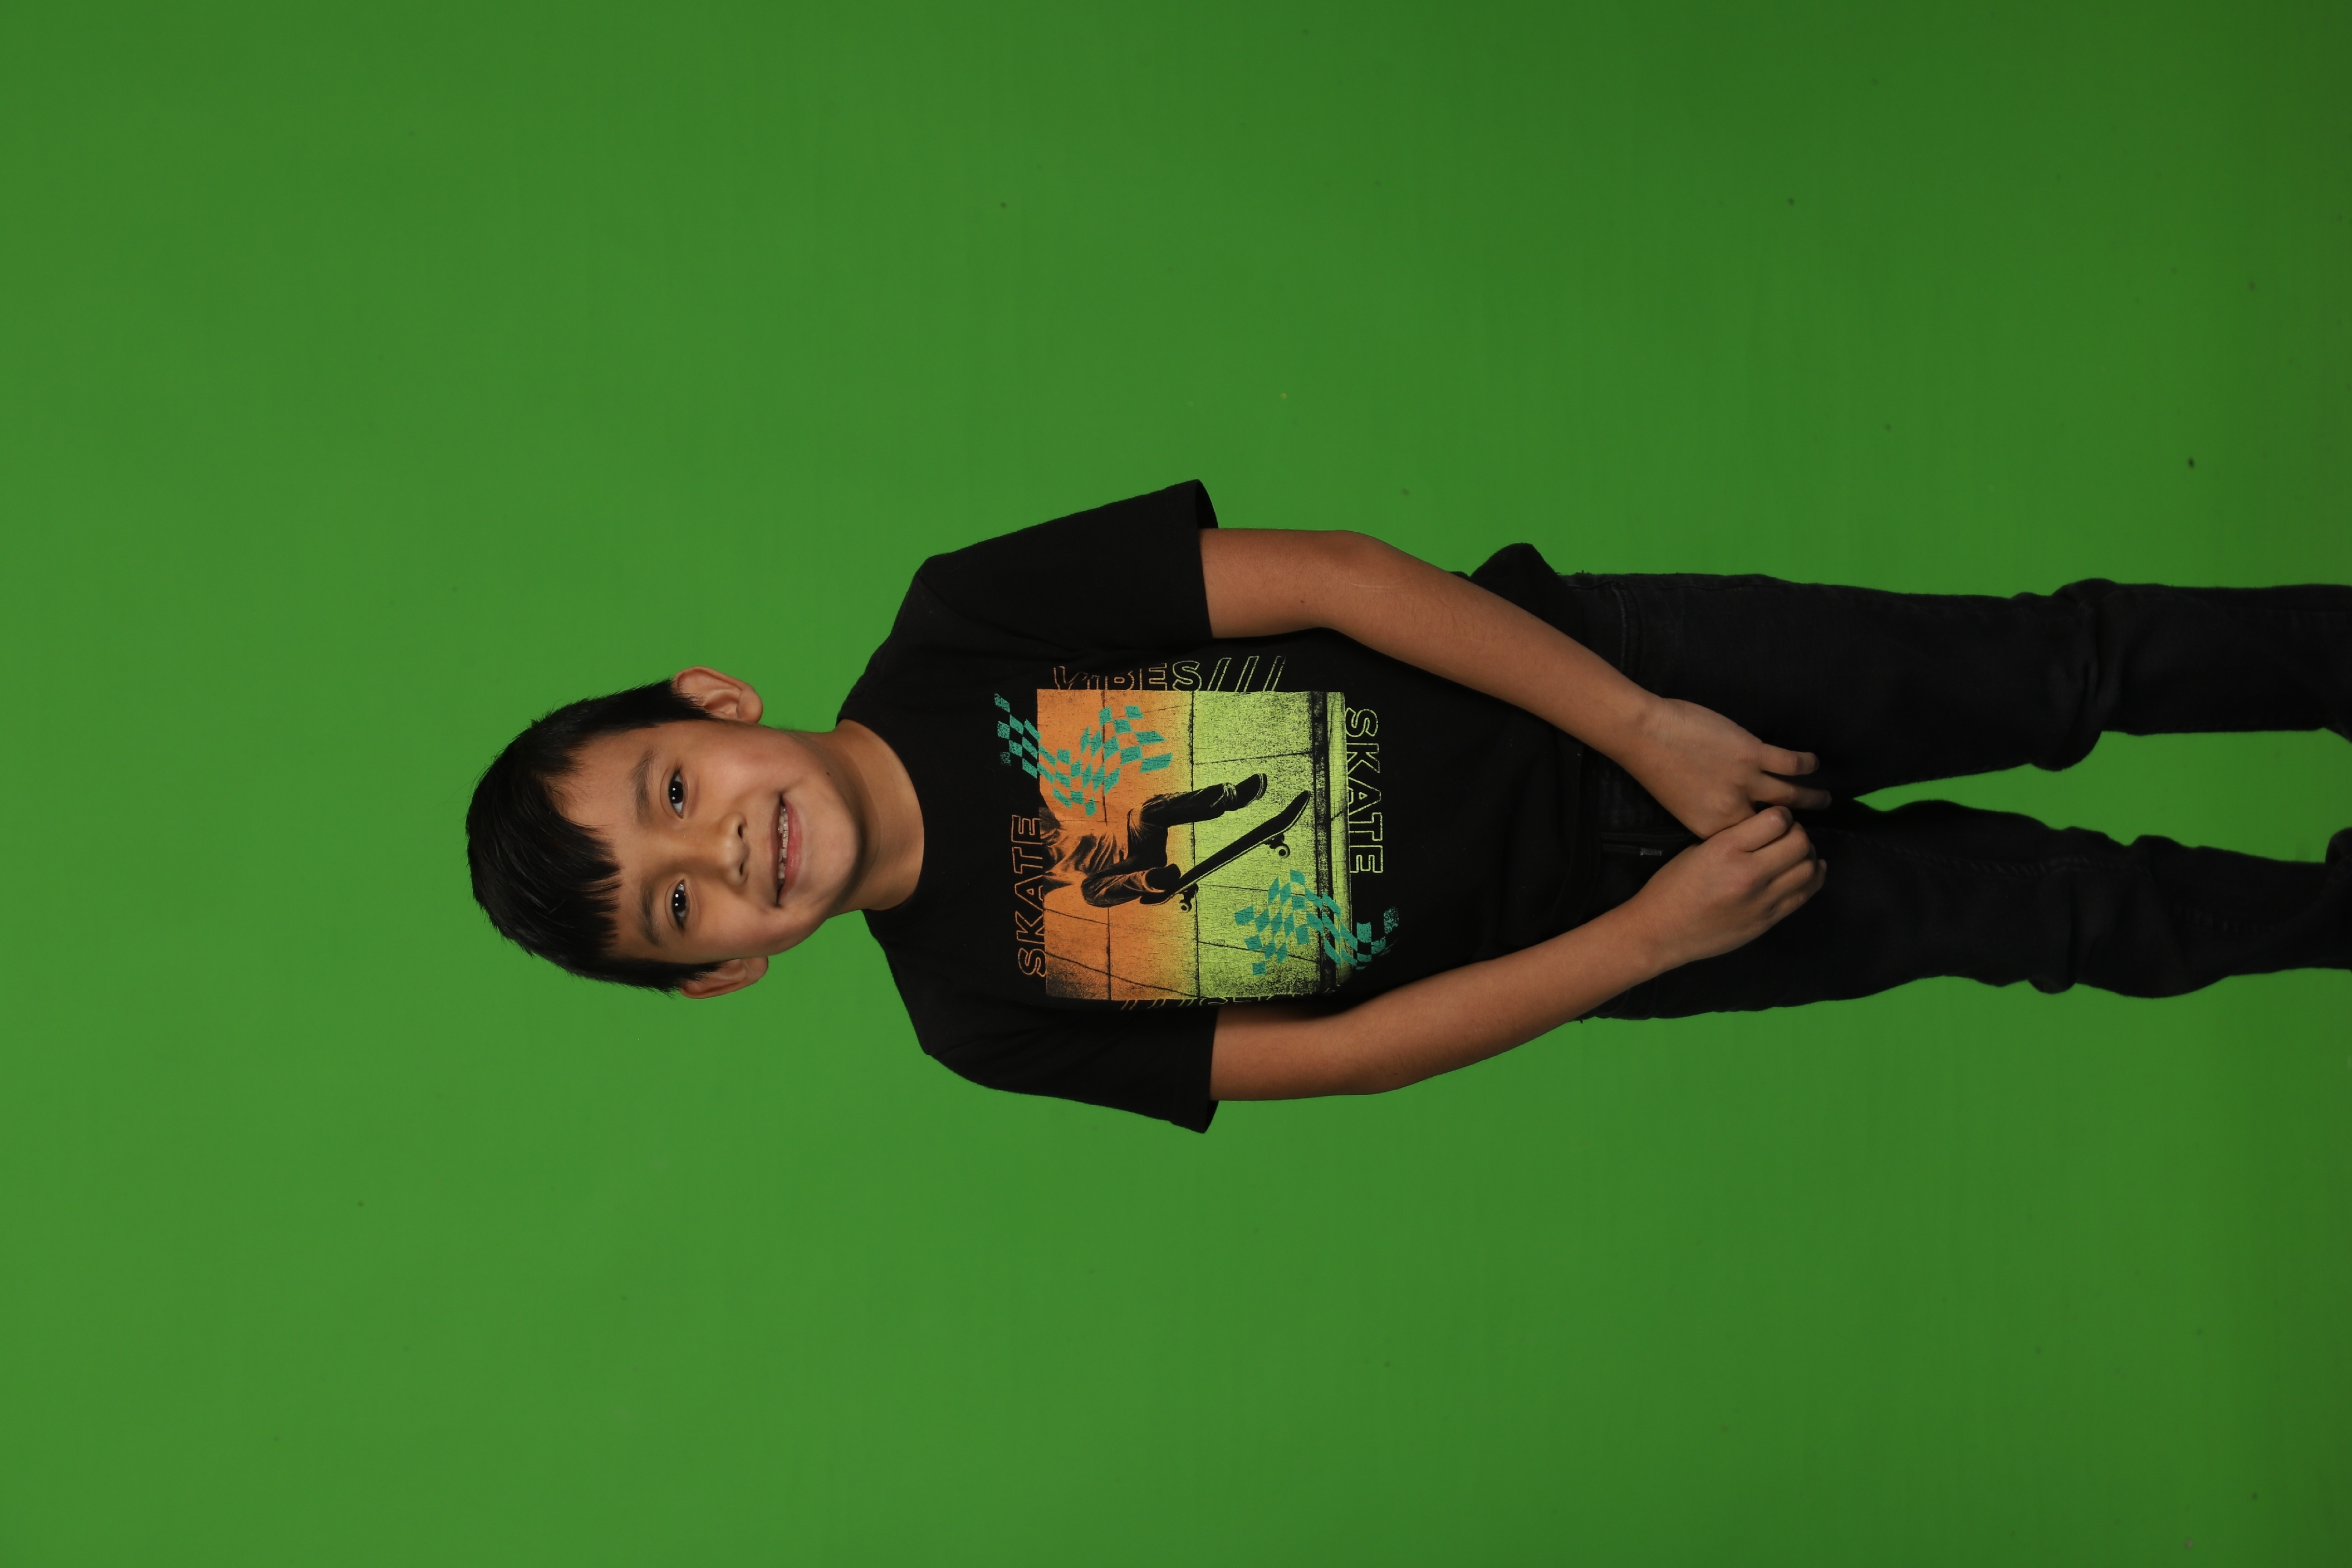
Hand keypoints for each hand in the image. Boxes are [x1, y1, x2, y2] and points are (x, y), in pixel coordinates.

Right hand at [1616, 806, 1826, 970]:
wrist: (1661, 932)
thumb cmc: (1672, 886)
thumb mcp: (1697, 850)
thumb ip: (1734, 838)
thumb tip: (1768, 827)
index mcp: (1725, 849)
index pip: (1777, 820)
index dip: (1781, 814)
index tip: (1775, 817)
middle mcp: (1747, 873)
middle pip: (1799, 843)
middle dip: (1798, 833)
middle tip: (1788, 835)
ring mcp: (1761, 901)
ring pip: (1808, 869)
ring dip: (1807, 855)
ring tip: (1795, 853)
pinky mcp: (1767, 921)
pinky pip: (1804, 895)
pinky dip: (1812, 878)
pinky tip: (1810, 870)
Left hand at [1619, 698, 1829, 837]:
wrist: (1643, 734)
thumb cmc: (1655, 768)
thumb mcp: (1682, 807)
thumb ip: (1711, 817)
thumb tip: (1734, 817)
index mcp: (1713, 828)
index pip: (1752, 841)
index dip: (1771, 841)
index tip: (1784, 841)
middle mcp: (1732, 810)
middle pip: (1778, 824)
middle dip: (1800, 828)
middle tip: (1814, 829)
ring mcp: (1744, 781)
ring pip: (1792, 795)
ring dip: (1813, 798)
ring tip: (1826, 800)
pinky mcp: (1751, 753)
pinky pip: (1791, 763)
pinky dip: (1807, 764)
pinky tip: (1814, 764)